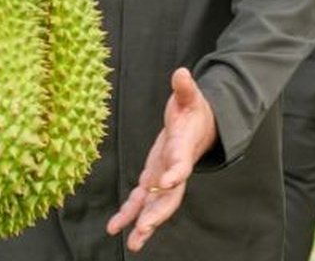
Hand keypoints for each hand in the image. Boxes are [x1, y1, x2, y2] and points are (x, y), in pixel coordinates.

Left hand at [106, 67, 217, 251]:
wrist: (198, 127)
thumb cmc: (193, 110)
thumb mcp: (190, 97)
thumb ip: (185, 88)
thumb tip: (181, 72)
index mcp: (184, 148)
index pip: (182, 162)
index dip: (176, 172)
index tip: (167, 181)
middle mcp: (175, 169)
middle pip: (170, 196)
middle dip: (158, 213)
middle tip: (146, 228)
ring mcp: (163, 178)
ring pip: (155, 206)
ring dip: (144, 224)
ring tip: (134, 243)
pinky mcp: (152, 179)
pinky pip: (140, 201)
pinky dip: (128, 214)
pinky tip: (115, 228)